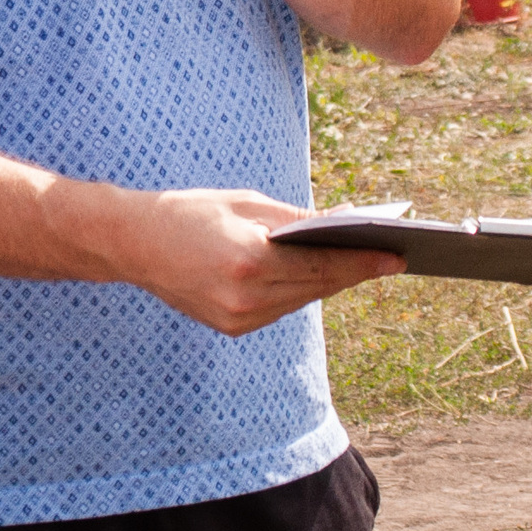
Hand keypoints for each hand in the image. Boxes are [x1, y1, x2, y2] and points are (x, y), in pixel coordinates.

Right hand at [121, 188, 402, 336]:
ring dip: (329, 281)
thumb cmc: (191, 212)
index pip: (322, 264)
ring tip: (360, 264)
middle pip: (318, 286)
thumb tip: (345, 223)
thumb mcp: (246, 203)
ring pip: (302, 300)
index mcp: (250, 260)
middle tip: (389, 258)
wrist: (134, 243)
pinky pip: (280, 308)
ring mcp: (238, 318)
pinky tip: (317, 275)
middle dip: (354, 270)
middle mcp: (246, 296)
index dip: (363, 261)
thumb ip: (296, 218)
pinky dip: (299, 290)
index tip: (397, 257)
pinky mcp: (231, 327)